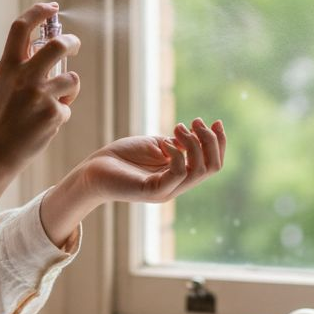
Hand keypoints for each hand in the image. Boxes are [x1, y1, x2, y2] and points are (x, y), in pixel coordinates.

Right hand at [0, 2, 79, 216]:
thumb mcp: (0, 86)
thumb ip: (19, 67)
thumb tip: (44, 49)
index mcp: (7, 67)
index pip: (21, 28)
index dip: (38, 12)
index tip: (50, 7)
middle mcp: (24, 77)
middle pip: (58, 45)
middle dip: (71, 41)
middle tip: (74, 44)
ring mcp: (40, 95)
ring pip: (71, 78)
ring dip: (68, 88)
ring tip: (54, 103)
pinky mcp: (54, 114)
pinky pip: (67, 107)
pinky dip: (60, 114)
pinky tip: (44, 125)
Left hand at [83, 118, 226, 203]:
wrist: (94, 170)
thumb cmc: (122, 156)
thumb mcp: (157, 145)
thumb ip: (179, 143)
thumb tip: (199, 134)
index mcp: (180, 176)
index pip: (213, 164)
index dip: (220, 143)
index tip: (216, 121)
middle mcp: (177, 186)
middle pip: (212, 167)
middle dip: (210, 140)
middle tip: (194, 122)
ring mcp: (165, 191)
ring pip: (199, 171)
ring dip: (194, 143)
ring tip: (178, 128)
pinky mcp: (151, 191)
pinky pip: (178, 174)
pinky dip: (177, 154)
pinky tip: (165, 143)